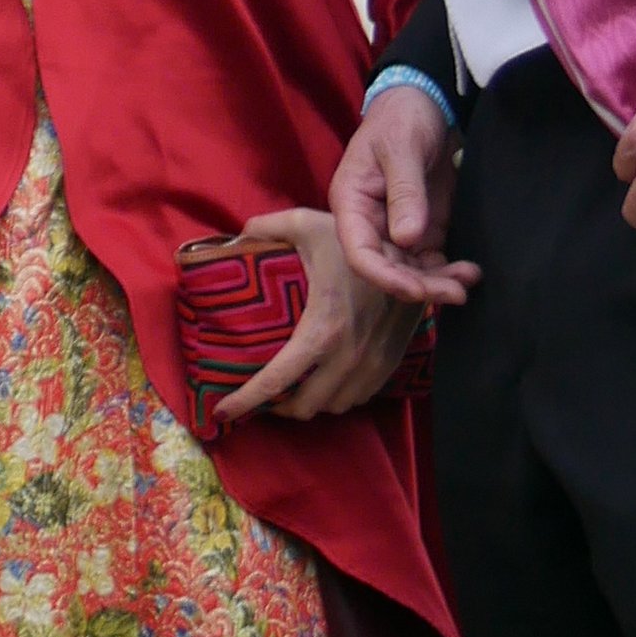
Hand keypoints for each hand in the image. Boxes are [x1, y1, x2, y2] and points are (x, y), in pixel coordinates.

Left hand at [213, 208, 425, 424]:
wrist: (413, 250)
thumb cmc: (355, 238)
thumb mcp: (306, 224)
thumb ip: (266, 227)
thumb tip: (238, 234)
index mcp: (320, 330)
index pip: (275, 382)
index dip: (244, 402)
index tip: (222, 412)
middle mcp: (345, 357)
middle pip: (304, 407)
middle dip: (279, 406)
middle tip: (265, 392)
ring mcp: (370, 364)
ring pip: (333, 406)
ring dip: (310, 403)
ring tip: (294, 388)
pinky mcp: (389, 363)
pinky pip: (358, 398)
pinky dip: (338, 396)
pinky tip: (327, 379)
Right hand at [329, 86, 480, 305]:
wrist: (426, 102)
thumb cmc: (403, 117)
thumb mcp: (402, 147)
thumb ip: (404, 191)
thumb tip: (407, 239)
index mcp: (352, 202)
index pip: (359, 252)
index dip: (384, 276)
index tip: (416, 289)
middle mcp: (371, 223)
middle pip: (388, 269)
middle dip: (420, 286)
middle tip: (456, 292)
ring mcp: (398, 228)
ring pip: (412, 271)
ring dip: (438, 283)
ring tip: (469, 280)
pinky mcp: (423, 229)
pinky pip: (431, 261)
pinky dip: (448, 271)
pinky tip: (471, 271)